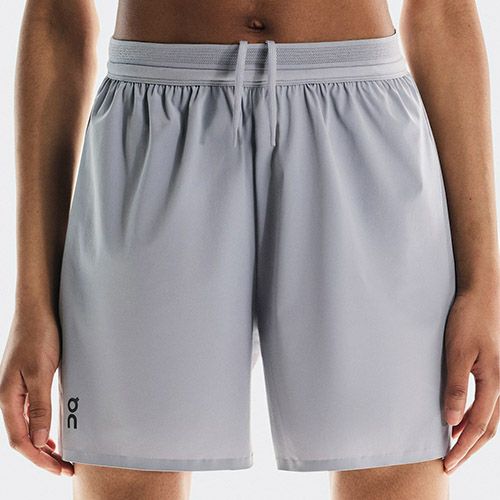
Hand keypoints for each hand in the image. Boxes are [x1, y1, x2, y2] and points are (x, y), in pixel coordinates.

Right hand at [0, 309, 73, 475]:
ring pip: (28, 426)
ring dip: (43, 443)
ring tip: (61, 456)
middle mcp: (10, 398)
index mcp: (8, 399)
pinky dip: (43, 426)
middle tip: (65, 468)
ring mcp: (18, 390)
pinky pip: (33, 412)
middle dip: (43, 456)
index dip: (39, 459)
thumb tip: (40, 440)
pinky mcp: (29, 381)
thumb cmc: (38, 336)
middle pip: (23, 437)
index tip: (59, 469)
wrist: (37, 310)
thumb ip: (39, 406)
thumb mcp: (41, 372)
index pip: (20, 440)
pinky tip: (53, 431)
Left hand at [443, 285, 499, 473]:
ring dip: (472, 436)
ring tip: (454, 448)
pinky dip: (474, 419)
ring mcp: (498, 379)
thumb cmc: (467, 321)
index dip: (462, 446)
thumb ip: (456, 386)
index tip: (447, 462)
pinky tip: (459, 420)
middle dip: (469, 449)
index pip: (478, 426)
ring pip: (490, 419)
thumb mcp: (457, 353)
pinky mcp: (491, 372)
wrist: (480, 296)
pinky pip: (487, 404)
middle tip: (450, 464)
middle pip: (488, 429)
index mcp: (494, 383)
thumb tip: (450, 421)